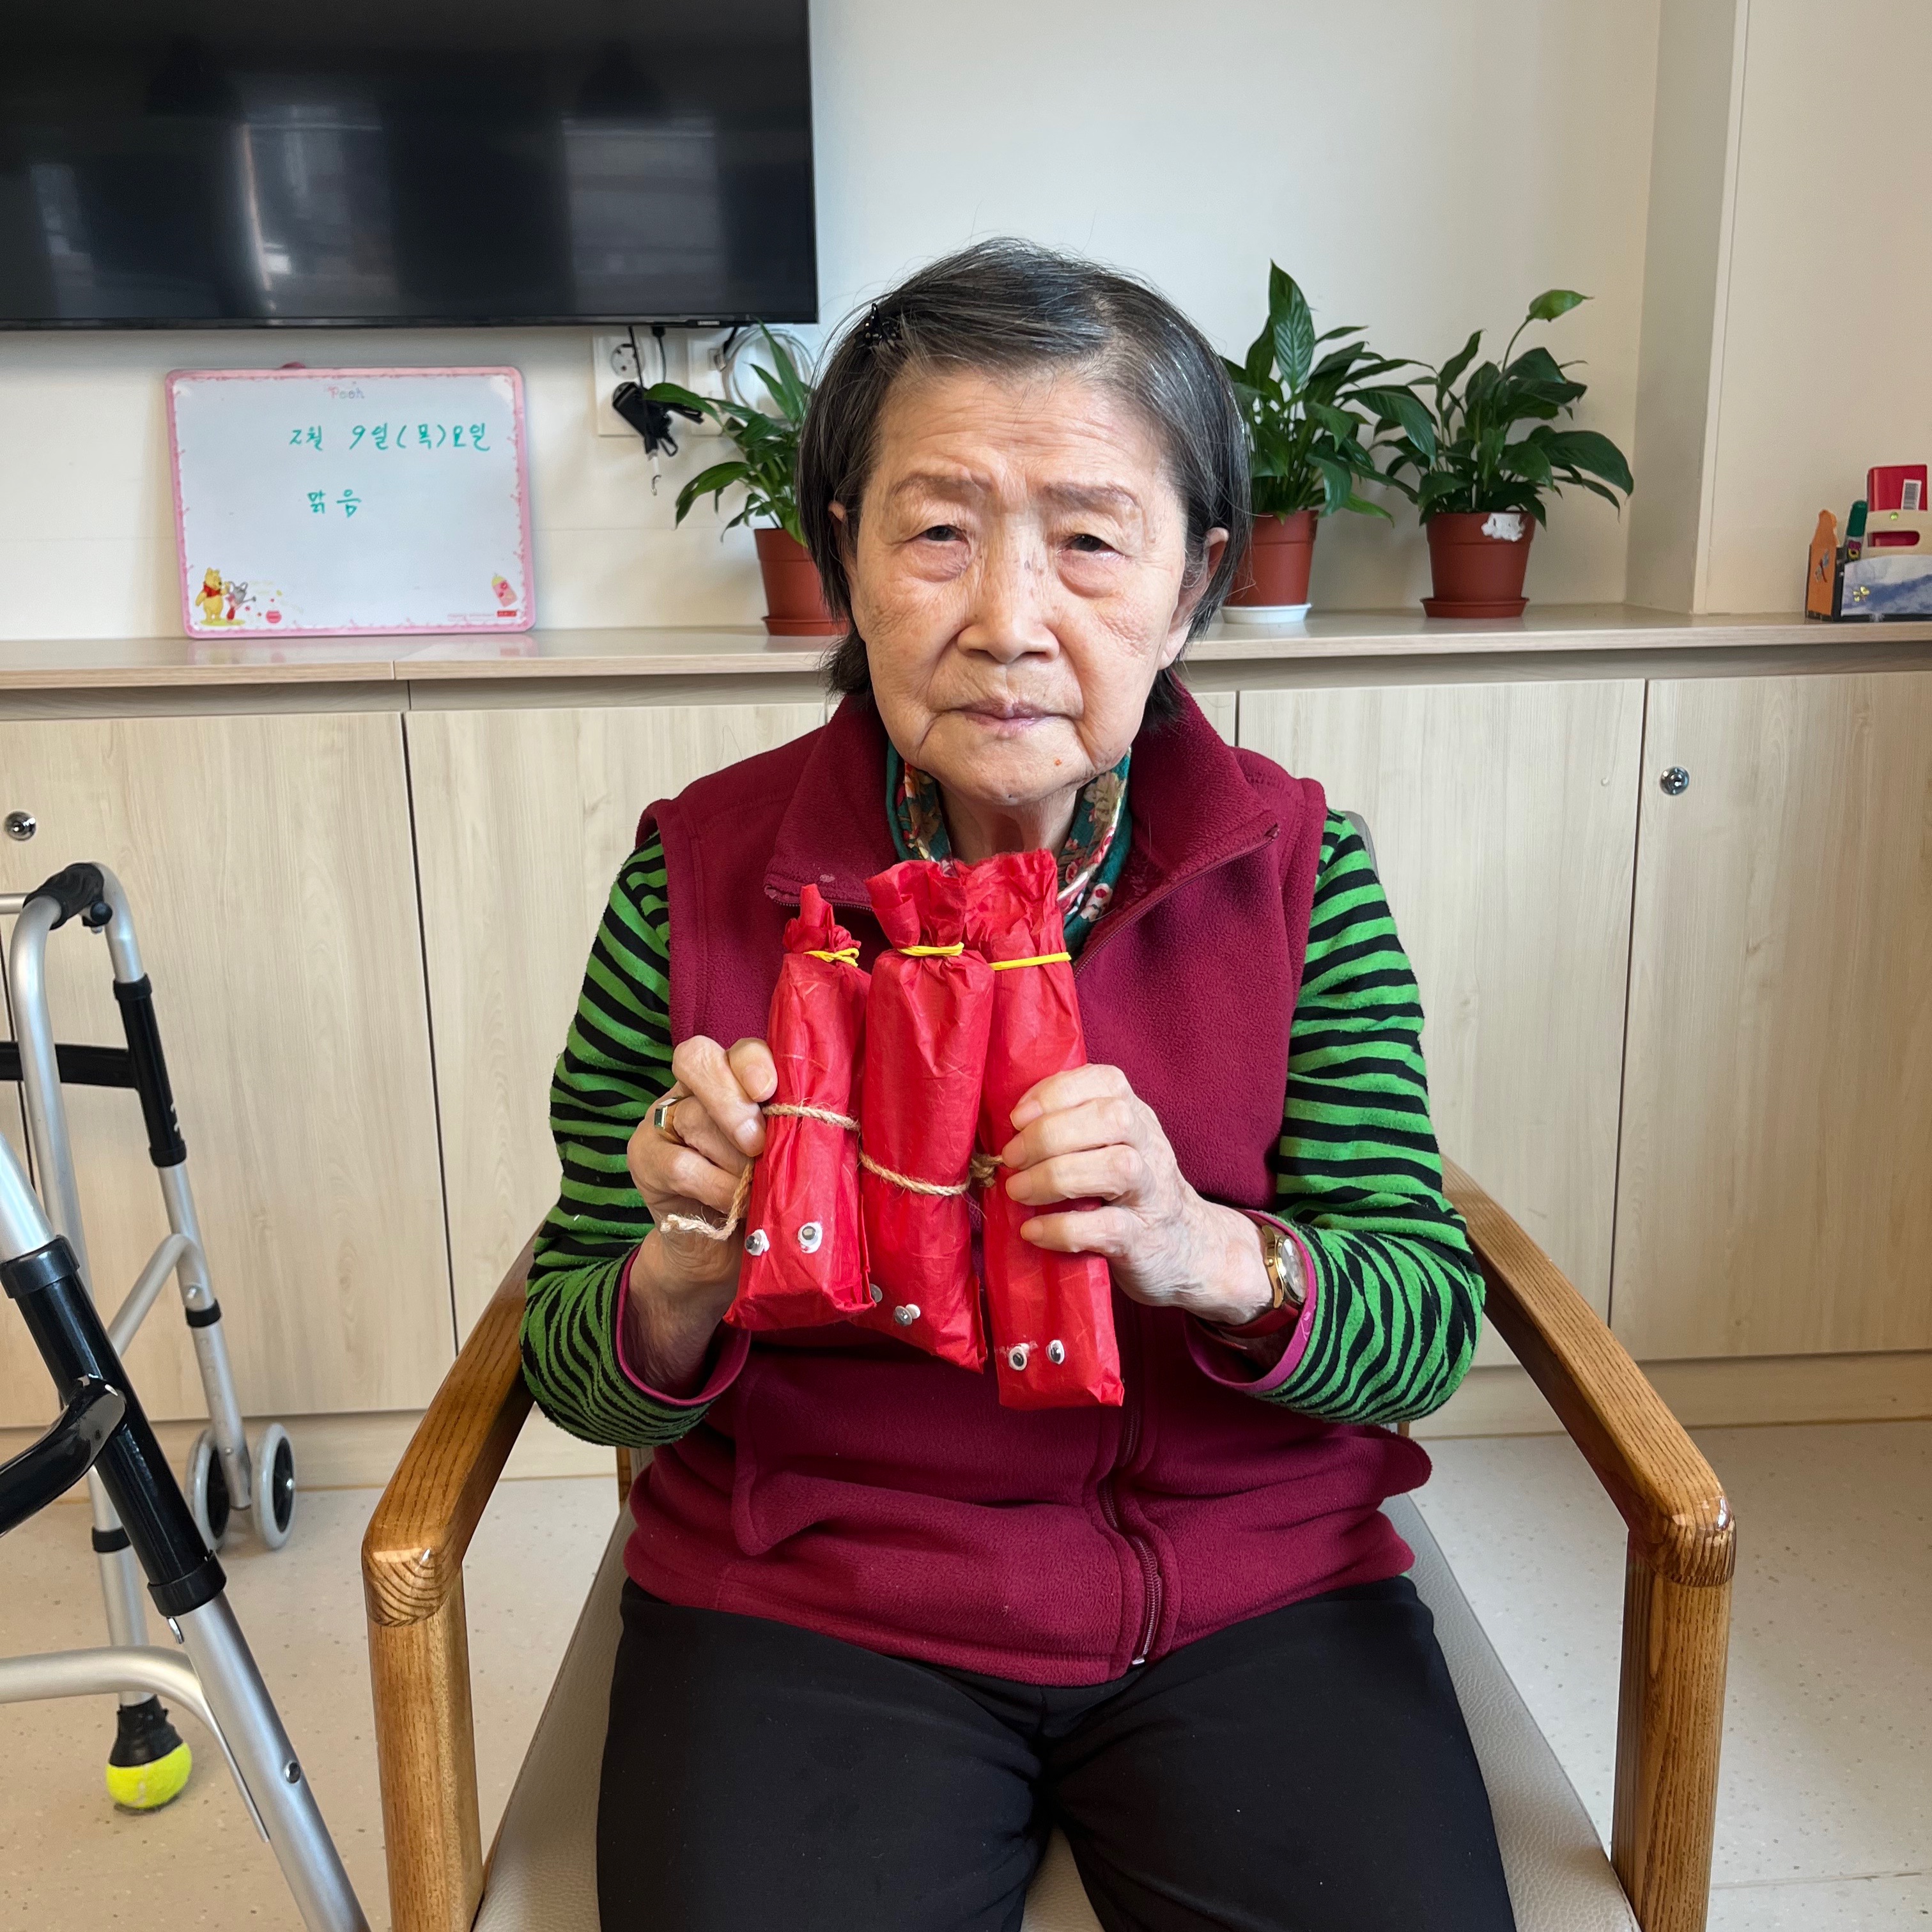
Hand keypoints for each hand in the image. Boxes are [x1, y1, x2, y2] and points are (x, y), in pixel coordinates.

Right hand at [622, 1035, 776, 1389]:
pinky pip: (679, 1163)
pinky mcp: (644, 1156)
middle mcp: (695, 1088)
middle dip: (733, 1103)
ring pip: (693, 1117)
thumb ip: (793, 1129)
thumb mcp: (788, 1159)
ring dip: (733, 1160)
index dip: (753, 1063)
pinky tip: (732, 1204)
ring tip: (753, 1187)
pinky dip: (713, 1186)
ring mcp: (663, 1118)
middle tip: (758, 1146)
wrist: (723, 1257)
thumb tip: (819, 1116)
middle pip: (699, 1061)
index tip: (769, 1092)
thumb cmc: (766, 1199)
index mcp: (736, 1078)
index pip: (738, 1049)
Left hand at [998, 1064, 1273, 1327]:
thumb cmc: (1127, 1192)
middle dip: (1049, 1134)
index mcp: (1135, 1114)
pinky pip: (1108, 1227)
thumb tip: (1004, 1128)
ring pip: (1116, 1168)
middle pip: (1112, 1118)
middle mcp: (1150, 1146)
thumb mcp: (1109, 1147)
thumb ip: (1071, 1128)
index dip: (1055, 1093)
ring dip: (1055, 1176)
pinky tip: (1033, 1230)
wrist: (1186, 1248)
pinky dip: (1063, 1227)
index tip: (1017, 1117)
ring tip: (1017, 1191)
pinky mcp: (1145, 1240)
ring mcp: (1153, 1193)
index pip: (1106, 1081)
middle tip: (1011, 1158)